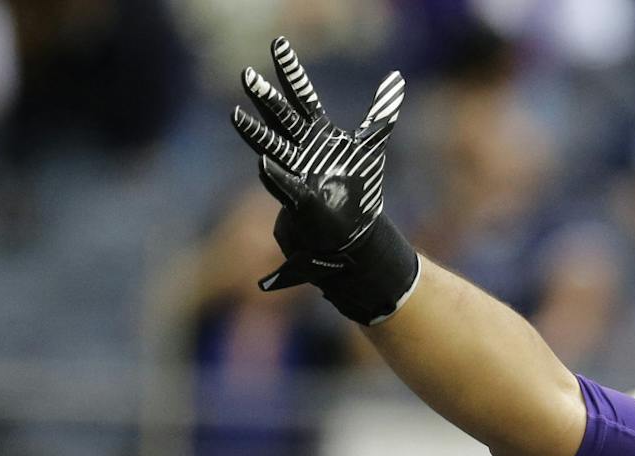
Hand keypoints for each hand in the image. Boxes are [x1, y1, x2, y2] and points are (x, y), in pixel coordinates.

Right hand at [230, 38, 419, 323]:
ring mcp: (297, 172)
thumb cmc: (357, 186)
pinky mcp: (301, 200)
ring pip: (272, 147)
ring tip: (237, 115)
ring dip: (256, 133)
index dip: (291, 71)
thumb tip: (397, 80)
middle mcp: (301, 148)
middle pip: (282, 117)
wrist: (354, 232)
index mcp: (317, 133)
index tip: (278, 44)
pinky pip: (286, 186)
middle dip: (267, 97)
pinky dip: (276, 176)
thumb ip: (381, 115)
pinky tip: (263, 165)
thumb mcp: (371, 146)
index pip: (302, 96)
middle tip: (248, 75)